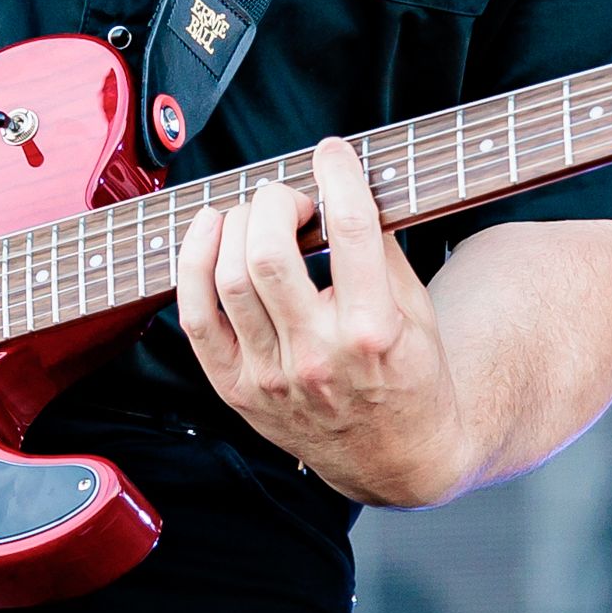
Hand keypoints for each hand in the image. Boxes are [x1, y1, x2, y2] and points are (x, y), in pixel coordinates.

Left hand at [177, 140, 472, 506]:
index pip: (349, 230)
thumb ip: (380, 249)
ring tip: (254, 213)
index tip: (332, 153)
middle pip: (269, 252)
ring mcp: (272, 377)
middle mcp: (318, 356)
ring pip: (229, 278)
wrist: (396, 459)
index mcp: (374, 330)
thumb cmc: (411, 376)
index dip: (337, 175)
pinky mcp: (239, 390)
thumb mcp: (417, 311)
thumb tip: (341, 184)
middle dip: (274, 201)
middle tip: (289, 196)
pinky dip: (193, 264)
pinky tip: (210, 232)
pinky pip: (197, 318)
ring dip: (235, 225)